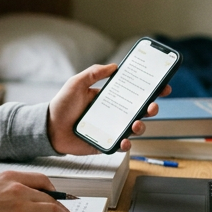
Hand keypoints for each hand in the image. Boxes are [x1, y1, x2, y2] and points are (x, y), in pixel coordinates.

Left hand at [46, 64, 171, 154]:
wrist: (49, 129)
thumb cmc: (62, 105)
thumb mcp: (76, 83)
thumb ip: (93, 73)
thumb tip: (114, 66)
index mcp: (111, 97)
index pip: (135, 92)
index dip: (151, 90)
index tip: (163, 86)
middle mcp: (115, 113)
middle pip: (141, 110)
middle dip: (152, 108)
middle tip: (153, 106)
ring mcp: (112, 128)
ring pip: (135, 128)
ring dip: (141, 126)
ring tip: (136, 124)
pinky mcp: (106, 143)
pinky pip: (122, 145)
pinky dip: (126, 144)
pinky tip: (124, 140)